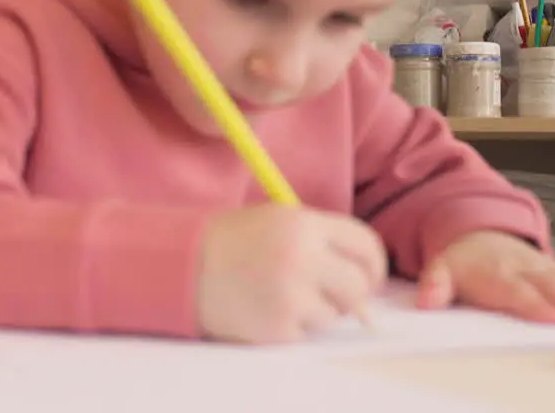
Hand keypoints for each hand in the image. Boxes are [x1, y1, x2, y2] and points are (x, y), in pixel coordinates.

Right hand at [196, 204, 387, 343]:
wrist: (181, 266)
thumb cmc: (231, 242)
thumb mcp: (278, 221)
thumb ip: (322, 242)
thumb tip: (365, 280)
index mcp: (304, 224)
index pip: (365, 244)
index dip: (373, 264)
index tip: (368, 277)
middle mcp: (303, 258)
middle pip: (359, 285)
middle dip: (352, 294)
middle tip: (333, 296)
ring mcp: (291, 295)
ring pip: (334, 314)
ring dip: (317, 311)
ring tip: (281, 296)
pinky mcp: (278, 327)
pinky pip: (305, 333)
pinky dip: (291, 327)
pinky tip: (264, 309)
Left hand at [415, 230, 554, 325]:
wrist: (476, 230)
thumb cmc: (463, 261)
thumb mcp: (441, 268)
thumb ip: (435, 284)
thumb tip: (427, 302)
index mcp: (498, 274)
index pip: (518, 290)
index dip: (535, 303)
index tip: (554, 316)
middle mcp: (526, 269)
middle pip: (553, 287)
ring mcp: (545, 268)